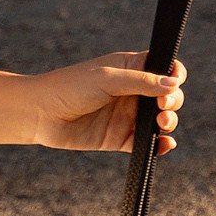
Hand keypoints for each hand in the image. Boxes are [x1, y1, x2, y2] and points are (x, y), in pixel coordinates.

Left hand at [23, 52, 187, 153]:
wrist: (40, 114)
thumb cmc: (70, 86)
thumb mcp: (107, 79)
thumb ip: (140, 81)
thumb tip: (172, 84)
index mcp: (130, 69)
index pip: (163, 68)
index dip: (174, 74)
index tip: (175, 82)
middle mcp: (132, 92)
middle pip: (167, 96)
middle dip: (173, 100)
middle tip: (163, 106)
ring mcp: (127, 116)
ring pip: (160, 120)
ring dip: (169, 122)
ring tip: (162, 123)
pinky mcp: (120, 138)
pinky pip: (146, 144)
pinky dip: (159, 146)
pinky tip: (164, 145)